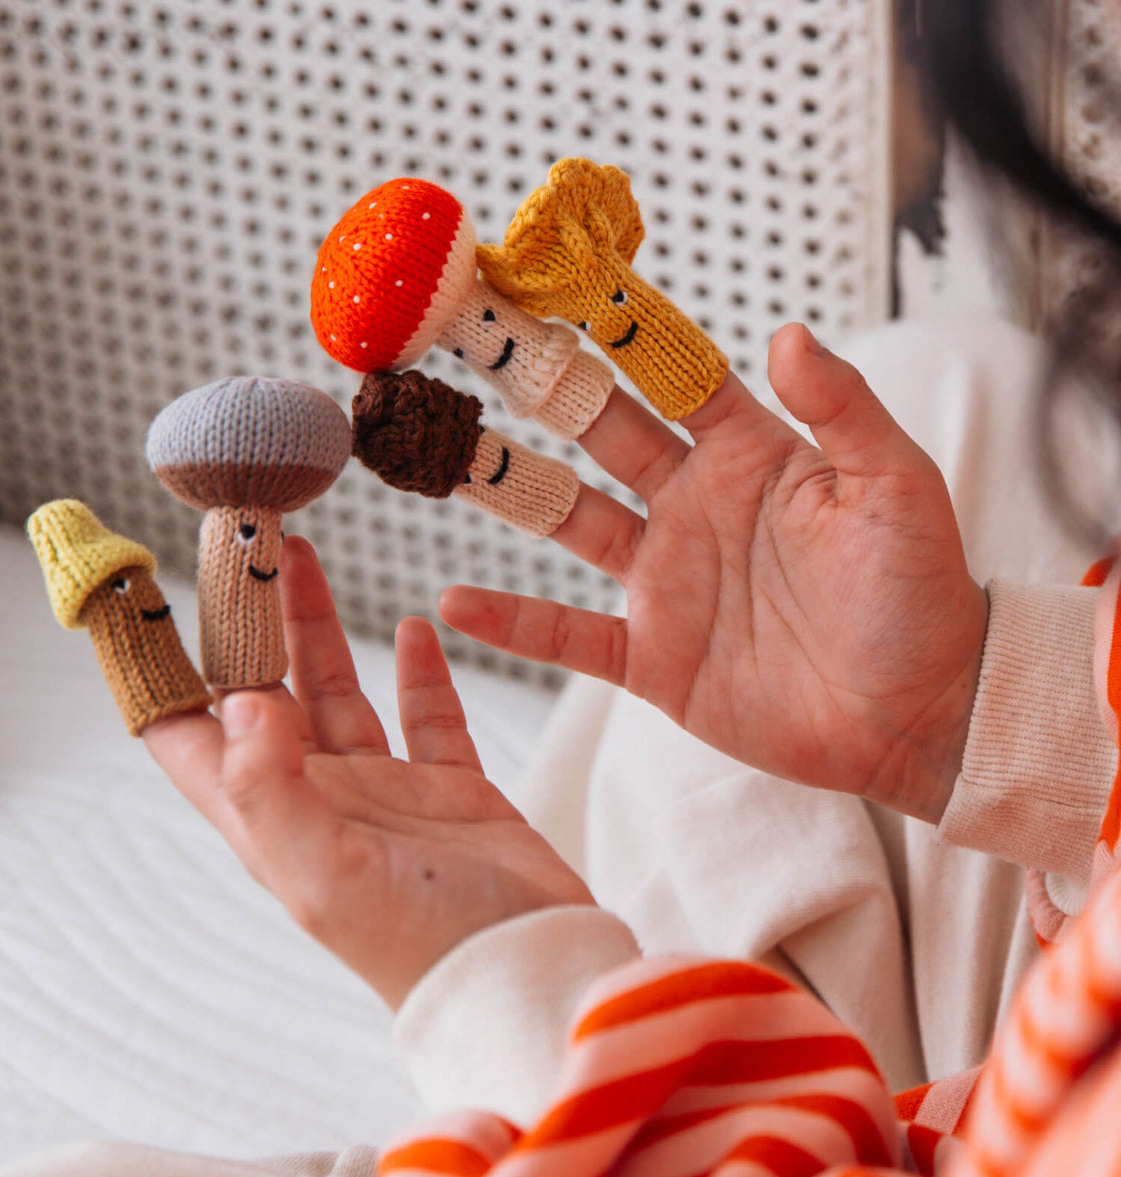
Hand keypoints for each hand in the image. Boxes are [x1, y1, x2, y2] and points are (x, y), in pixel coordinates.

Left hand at [144, 537, 593, 1009]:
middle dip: (251, 622)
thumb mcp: (327, 877)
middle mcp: (321, 799)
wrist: (530, 970)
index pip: (191, 739)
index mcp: (273, 820)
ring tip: (306, 560)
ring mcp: (386, 792)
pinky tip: (416, 628)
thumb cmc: (424, 944)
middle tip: (248, 549)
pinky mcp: (451, 789)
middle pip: (267, 693)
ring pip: (340, 692)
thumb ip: (272, 790)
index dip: (164, 676)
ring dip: (320, 629)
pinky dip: (418, 671)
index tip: (151, 602)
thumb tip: (239, 700)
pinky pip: (427, 716)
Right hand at [440, 324, 987, 819]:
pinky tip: (455, 602)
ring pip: (567, 521)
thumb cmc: (919, 592)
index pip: (673, 376)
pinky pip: (568, 634)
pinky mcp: (652, 656)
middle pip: (600, 433)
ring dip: (508, 485)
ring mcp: (665, 581)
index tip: (566, 278)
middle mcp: (692, 507)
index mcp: (749, 457)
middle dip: (541, 383)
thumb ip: (843, 410)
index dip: (624, 330)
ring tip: (444, 449)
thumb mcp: (895, 486)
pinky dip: (512, 621)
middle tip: (478, 336)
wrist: (915, 712)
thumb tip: (786, 333)